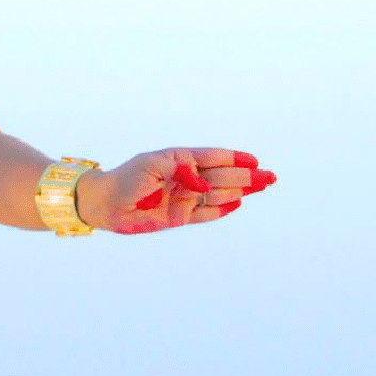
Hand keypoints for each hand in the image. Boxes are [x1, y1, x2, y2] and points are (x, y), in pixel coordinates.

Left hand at [77, 148, 271, 235]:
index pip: (213, 158)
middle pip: (222, 177)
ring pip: (218, 194)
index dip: (235, 159)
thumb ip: (179, 170)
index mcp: (180, 159)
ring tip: (260, 187)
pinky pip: (206, 213)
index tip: (254, 160)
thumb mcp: (151, 166)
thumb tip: (202, 183)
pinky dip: (221, 209)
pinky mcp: (181, 217)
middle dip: (246, 176)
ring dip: (239, 191)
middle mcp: (187, 178)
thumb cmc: (127, 178)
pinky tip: (238, 203)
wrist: (107, 203)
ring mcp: (185, 198)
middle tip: (269, 177)